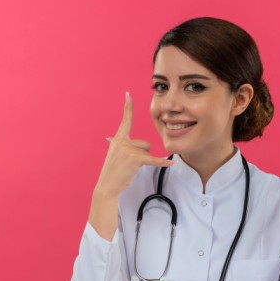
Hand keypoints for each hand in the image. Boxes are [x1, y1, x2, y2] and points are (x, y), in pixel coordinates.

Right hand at [88, 93, 174, 239]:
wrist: (107, 186)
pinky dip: (163, 162)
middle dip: (142, 154)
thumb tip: (139, 146)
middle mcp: (122, 141)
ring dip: (144, 161)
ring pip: (148, 151)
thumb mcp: (116, 155)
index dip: (128, 107)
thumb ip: (125, 147)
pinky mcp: (135, 159)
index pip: (125, 120)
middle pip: (144, 143)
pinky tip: (172, 163)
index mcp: (118, 139)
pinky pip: (153, 160)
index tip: (128, 94)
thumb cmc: (114, 172)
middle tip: (129, 165)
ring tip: (131, 168)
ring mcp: (128, 150)